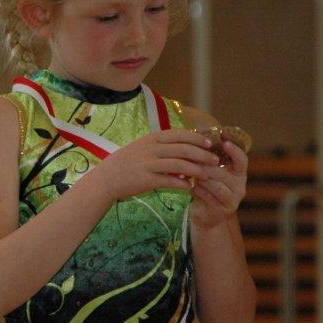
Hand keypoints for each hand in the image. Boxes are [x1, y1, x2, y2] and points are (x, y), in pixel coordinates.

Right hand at [92, 129, 220, 201]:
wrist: (107, 178)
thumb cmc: (128, 162)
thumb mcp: (144, 147)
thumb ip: (163, 146)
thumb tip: (185, 148)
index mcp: (153, 138)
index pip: (180, 135)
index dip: (197, 139)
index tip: (209, 144)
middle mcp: (152, 149)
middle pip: (184, 149)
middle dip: (202, 155)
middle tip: (215, 160)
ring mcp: (149, 164)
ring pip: (180, 165)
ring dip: (196, 170)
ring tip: (207, 175)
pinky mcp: (147, 180)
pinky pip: (170, 181)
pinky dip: (182, 184)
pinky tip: (190, 187)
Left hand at [190, 138, 247, 228]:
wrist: (206, 216)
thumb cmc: (208, 189)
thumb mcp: (211, 173)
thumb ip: (210, 160)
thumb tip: (198, 138)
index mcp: (239, 174)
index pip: (242, 160)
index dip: (234, 150)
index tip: (224, 141)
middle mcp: (240, 187)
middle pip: (223, 173)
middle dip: (206, 166)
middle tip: (192, 159)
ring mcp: (232, 201)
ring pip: (215, 185)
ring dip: (201, 178)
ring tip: (191, 174)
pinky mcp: (221, 211)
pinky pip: (208, 196)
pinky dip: (197, 190)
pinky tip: (191, 187)